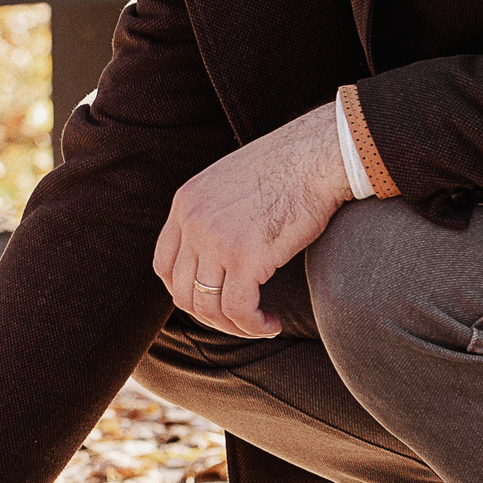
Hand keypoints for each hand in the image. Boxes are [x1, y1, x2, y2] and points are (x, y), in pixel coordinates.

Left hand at [152, 101, 352, 338]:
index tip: (211, 301)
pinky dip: (252, 325)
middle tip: (239, 321)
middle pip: (181, 290)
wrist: (318, 155)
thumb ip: (213, 213)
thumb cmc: (287, 169)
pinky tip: (270, 324)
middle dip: (209, 316)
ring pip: (207, 305)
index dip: (183, 291)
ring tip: (259, 326)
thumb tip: (218, 250)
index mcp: (185, 204)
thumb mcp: (230, 184)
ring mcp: (216, 240)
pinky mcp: (247, 256)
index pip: (164, 264)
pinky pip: (238, 308)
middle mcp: (192, 223)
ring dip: (233, 326)